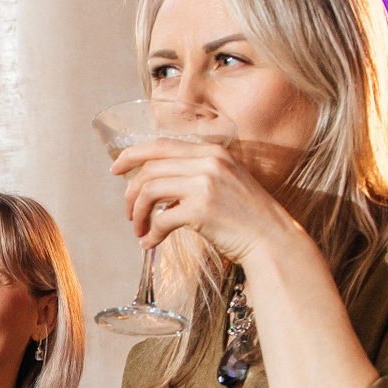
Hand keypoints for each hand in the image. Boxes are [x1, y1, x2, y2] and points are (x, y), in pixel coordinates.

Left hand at [112, 137, 310, 267]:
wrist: (271, 238)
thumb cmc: (245, 216)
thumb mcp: (223, 181)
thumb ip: (193, 174)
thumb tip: (152, 185)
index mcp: (211, 151)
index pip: (160, 144)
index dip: (132, 154)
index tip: (115, 169)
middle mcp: (208, 162)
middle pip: (149, 168)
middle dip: (130, 192)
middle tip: (129, 213)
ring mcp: (205, 184)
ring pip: (149, 191)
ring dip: (138, 214)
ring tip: (139, 230)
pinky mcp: (201, 210)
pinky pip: (160, 219)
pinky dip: (150, 233)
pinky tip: (151, 243)